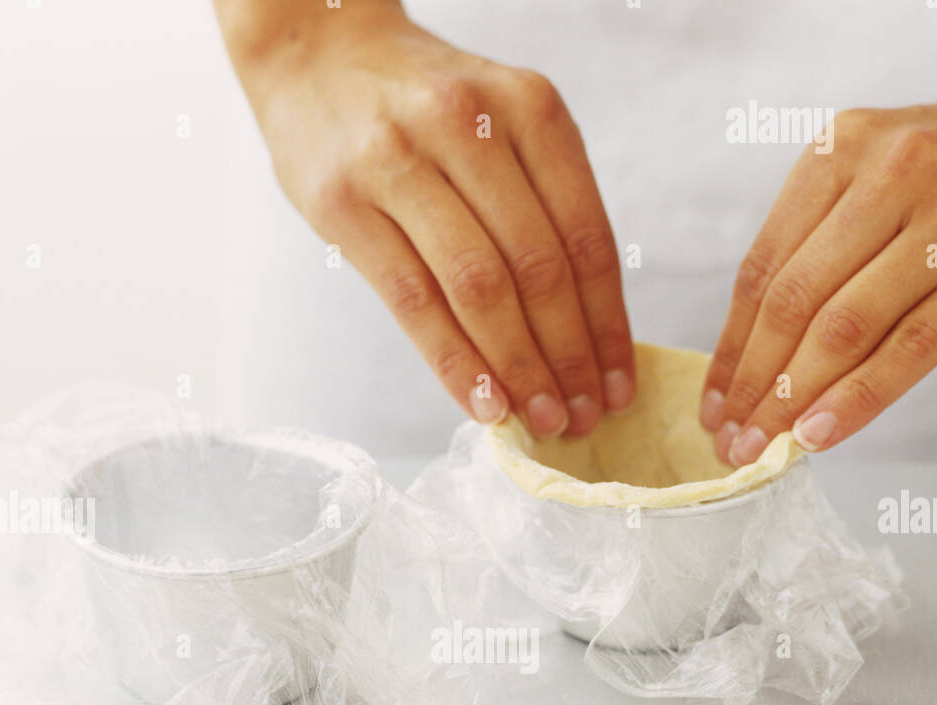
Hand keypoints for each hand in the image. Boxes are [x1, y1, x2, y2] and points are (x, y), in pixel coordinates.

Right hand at [220, 2, 633, 436]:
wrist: (316, 51)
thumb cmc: (421, 108)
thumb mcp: (501, 126)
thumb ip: (541, 205)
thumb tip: (583, 332)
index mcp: (527, 107)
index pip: (584, 235)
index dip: (607, 322)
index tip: (620, 384)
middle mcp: (467, 124)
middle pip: (536, 266)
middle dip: (568, 356)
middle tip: (585, 417)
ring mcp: (398, 161)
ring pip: (478, 288)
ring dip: (519, 368)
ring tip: (543, 420)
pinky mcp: (344, 203)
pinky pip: (413, 301)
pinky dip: (456, 363)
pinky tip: (484, 405)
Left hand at [701, 76, 936, 464]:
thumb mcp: (884, 173)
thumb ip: (825, 242)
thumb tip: (761, 353)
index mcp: (842, 150)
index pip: (763, 268)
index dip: (732, 348)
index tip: (714, 405)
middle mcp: (890, 175)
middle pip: (794, 302)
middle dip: (754, 385)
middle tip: (733, 441)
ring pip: (845, 328)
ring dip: (794, 401)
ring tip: (766, 448)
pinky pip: (912, 347)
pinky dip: (859, 398)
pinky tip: (823, 433)